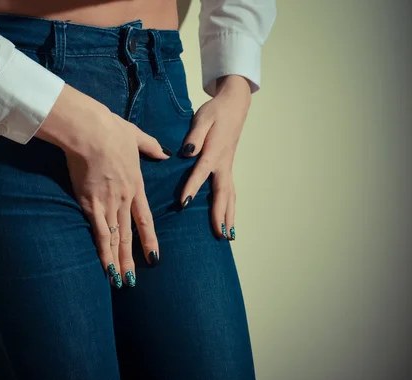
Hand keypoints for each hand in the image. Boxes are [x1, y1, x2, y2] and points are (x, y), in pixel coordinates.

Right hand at [36, 84, 170, 287]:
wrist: (89, 130)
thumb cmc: (111, 129)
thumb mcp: (136, 135)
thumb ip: (151, 146)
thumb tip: (164, 152)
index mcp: (136, 184)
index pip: (145, 219)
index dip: (149, 239)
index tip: (154, 256)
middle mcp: (124, 198)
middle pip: (129, 234)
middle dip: (131, 258)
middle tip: (134, 279)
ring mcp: (108, 203)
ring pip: (115, 239)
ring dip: (118, 261)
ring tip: (120, 281)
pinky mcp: (90, 203)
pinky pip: (99, 233)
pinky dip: (102, 253)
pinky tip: (105, 268)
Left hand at [178, 75, 251, 239]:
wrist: (234, 105)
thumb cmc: (215, 111)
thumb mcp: (202, 118)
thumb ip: (195, 135)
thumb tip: (188, 152)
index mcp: (214, 151)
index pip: (201, 172)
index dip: (192, 187)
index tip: (184, 204)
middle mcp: (223, 163)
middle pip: (223, 193)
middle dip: (220, 214)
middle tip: (219, 235)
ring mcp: (227, 166)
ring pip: (230, 195)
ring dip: (229, 216)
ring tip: (228, 237)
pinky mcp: (227, 167)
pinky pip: (230, 192)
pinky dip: (231, 208)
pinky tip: (229, 221)